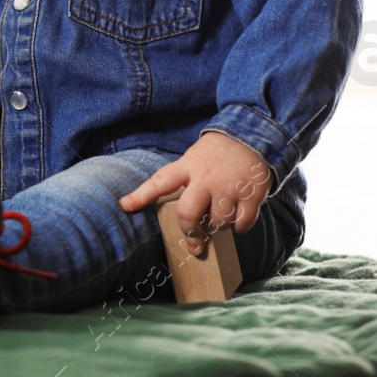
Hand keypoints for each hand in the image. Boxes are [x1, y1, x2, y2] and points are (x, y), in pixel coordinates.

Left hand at [117, 131, 272, 254]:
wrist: (250, 136)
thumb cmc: (215, 154)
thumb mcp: (192, 159)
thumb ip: (183, 181)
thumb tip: (175, 214)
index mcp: (187, 167)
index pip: (159, 182)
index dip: (140, 196)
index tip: (125, 206)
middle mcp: (206, 178)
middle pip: (188, 214)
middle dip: (189, 231)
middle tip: (193, 240)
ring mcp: (229, 187)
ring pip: (218, 222)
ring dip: (218, 227)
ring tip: (220, 217)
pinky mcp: (251, 195)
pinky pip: (241, 224)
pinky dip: (238, 226)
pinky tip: (236, 217)